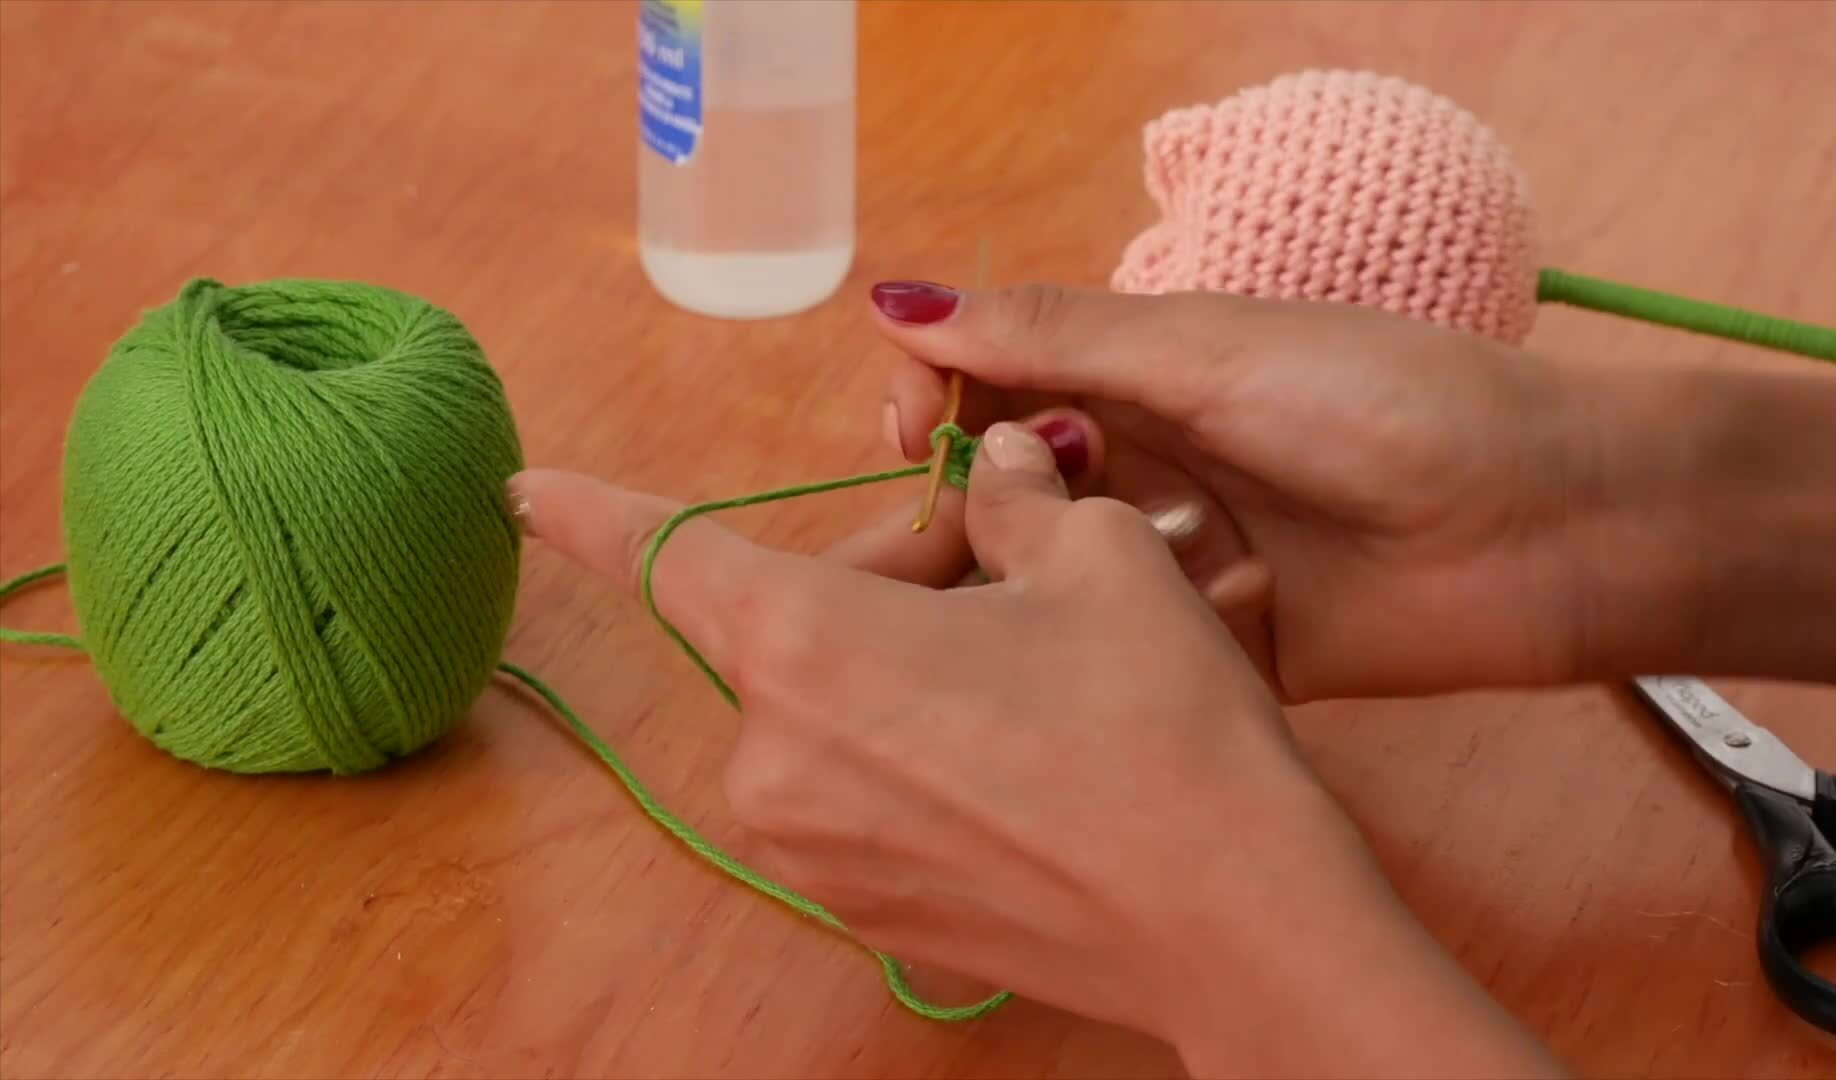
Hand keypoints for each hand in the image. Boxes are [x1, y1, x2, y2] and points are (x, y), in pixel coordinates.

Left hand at [507, 422, 1559, 1077]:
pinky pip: (859, 794)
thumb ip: (1014, 497)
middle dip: (878, 576)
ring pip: (825, 712)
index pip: (664, 556)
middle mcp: (775, 760)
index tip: (522, 490)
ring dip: (898, 665)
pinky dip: (914, 750)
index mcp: (805, 646)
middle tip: (998, 553)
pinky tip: (1024, 748)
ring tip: (1026, 658)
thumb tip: (998, 467)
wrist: (1239, 923)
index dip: (589, 514)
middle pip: (784, 628)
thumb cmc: (1162, 723)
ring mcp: (814, 854)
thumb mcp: (1097, 560)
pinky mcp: (867, 914)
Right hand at [873, 282, 1584, 700]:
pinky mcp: (1222, 651)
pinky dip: (1134, 646)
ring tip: (1078, 585)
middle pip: (1015, 483)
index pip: (998, 379)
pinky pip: (1134, 654)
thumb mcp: (1210, 351)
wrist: (1547, 529)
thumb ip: (1056, 337)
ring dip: (1058, 576)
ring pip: (1063, 575)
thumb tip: (897, 300)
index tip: (911, 436)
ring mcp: (1186, 559)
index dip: (939, 402)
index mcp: (1147, 371)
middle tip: (988, 527)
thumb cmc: (1387, 407)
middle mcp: (1156, 461)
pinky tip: (1161, 640)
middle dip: (985, 503)